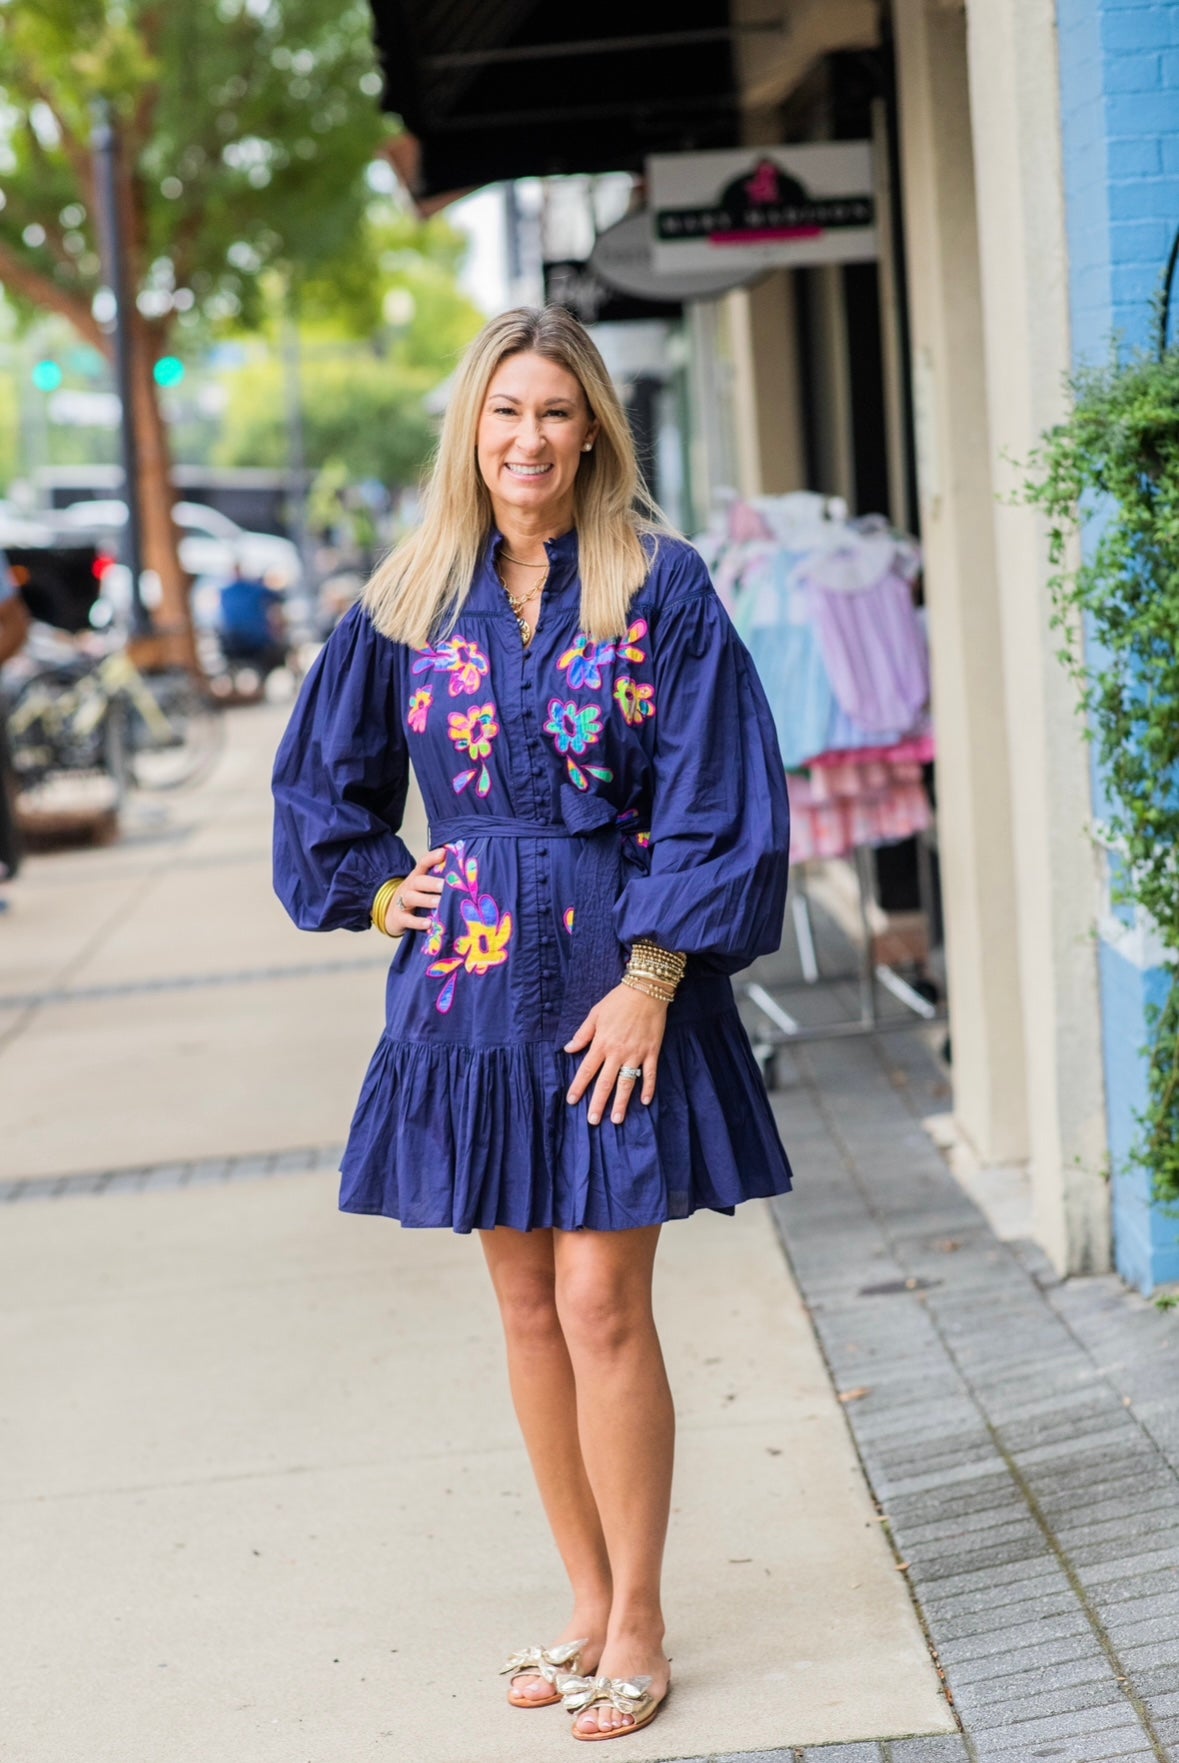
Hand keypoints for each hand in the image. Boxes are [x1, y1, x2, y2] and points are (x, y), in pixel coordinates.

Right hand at [387, 846, 445, 933]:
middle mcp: (409, 887)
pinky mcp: (399, 918)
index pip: (423, 864)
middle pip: (418, 881)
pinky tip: (429, 924)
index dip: (432, 858)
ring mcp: (402, 902)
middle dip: (432, 882)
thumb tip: (465, 875)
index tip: (443, 853)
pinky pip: (407, 919)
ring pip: (412, 898)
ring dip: (426, 900)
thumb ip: (439, 881)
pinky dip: (417, 922)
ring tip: (439, 903)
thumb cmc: (416, 899)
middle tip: (445, 885)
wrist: (393, 915)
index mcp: (417, 877)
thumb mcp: (424, 888)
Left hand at [564, 983, 667, 1125]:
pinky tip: (644, 1101)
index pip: (587, 1069)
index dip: (578, 1086)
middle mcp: (617, 1052)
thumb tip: (568, 1049)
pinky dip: (648, 1088)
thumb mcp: (595, 1014)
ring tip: (616, 1119)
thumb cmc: (618, 1001)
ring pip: (627, 1083)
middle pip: (605, 1082)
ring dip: (621, 1102)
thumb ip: (582, 1034)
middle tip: (593, 1121)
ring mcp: (636, 1054)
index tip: (572, 1101)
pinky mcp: (651, 1052)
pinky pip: (649, 1074)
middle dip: (598, 1103)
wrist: (646, 990)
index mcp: (601, 1043)